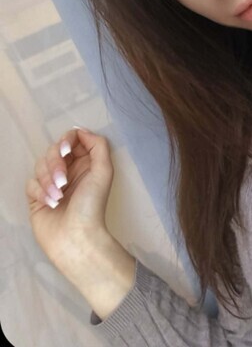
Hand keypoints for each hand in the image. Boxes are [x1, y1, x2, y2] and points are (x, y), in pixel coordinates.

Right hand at [25, 128, 114, 275]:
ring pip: (40, 165)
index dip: (66, 142)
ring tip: (58, 197)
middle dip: (56, 164)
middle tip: (64, 182)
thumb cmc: (92, 206)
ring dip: (48, 180)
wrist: (76, 238)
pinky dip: (40, 192)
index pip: (71, 139)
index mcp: (85, 162)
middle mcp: (69, 170)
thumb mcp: (104, 172)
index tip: (66, 152)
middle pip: (53, 150)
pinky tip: (51, 203)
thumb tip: (82, 131)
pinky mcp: (37, 196)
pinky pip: (30, 183)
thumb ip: (98, 146)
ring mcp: (52, 183)